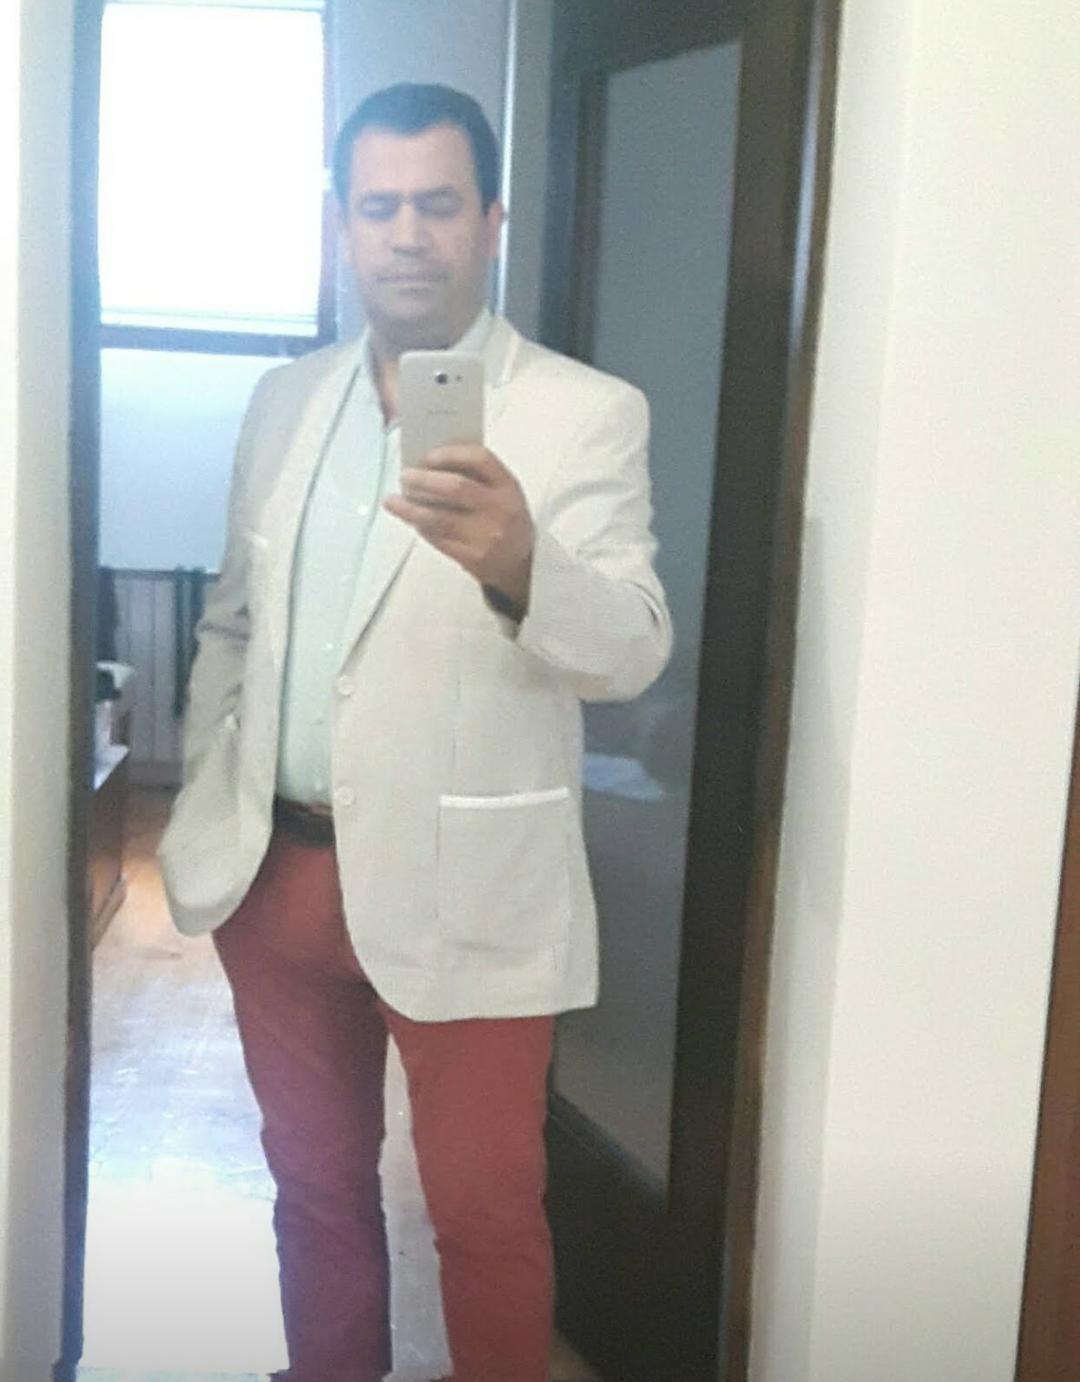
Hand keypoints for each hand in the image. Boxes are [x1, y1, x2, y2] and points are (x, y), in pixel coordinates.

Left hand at [383, 445, 533, 613]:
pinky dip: (420, 527)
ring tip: (393, 501)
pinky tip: (411, 520)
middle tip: (405, 476)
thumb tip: (430, 463)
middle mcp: (500, 509)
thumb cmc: (504, 522)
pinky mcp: (472, 557)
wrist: (520, 567)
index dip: (450, 454)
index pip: (480, 459)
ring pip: (439, 518)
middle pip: (455, 487)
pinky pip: (438, 538)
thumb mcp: (502, 494)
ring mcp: (486, 536)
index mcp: (508, 487)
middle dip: (424, 480)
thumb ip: (475, 476)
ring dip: (411, 508)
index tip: (427, 455)